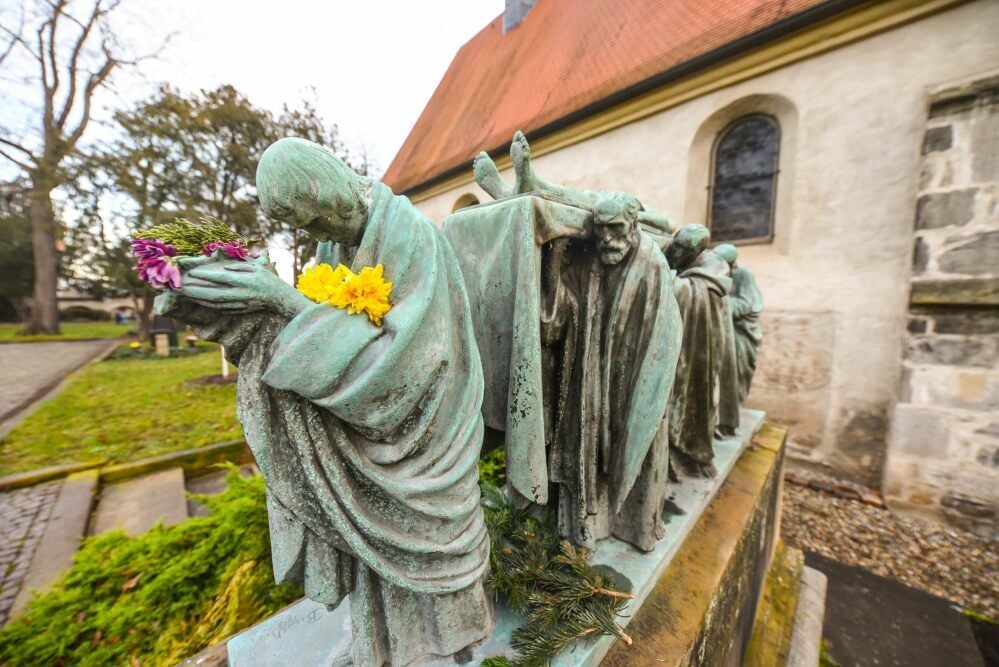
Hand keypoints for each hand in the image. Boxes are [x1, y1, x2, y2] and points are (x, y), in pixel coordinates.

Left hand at [178, 253, 311, 317]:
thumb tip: (225, 269)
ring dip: (200, 298)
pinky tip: (200, 300)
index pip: (222, 278)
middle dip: (196, 290)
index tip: (192, 272)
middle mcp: (241, 294)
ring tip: (186, 293)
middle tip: (181, 286)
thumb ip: (240, 267)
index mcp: (246, 281)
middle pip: (214, 293)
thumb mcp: (257, 268)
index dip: (206, 276)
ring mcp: (240, 303)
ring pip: (216, 302)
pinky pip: (221, 308)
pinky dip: (209, 304)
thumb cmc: (269, 280)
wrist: (280, 299)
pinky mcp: (240, 309)